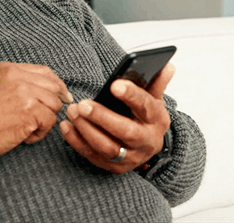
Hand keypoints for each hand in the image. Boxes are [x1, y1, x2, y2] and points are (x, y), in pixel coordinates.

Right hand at [0, 62, 73, 157]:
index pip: (45, 71)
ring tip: (26, 129)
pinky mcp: (30, 110)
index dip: (56, 85)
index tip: (62, 97)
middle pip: (53, 87)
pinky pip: (50, 121)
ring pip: (54, 105)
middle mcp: (17, 76)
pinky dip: (40, 133)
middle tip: (44, 118)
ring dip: (44, 121)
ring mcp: (25, 92)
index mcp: (8, 68)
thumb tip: (50, 87)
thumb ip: (18, 82)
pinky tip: (25, 137)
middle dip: (53, 104)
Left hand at [60, 62, 174, 173]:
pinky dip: (77, 141)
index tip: (115, 85)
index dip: (131, 95)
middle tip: (83, 104)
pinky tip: (66, 126)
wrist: (145, 147)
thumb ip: (156, 82)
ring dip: (87, 129)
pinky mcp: (114, 167)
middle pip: (125, 131)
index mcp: (157, 120)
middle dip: (102, 117)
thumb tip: (167, 65)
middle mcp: (147, 142)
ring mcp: (130, 158)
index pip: (146, 106)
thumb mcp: (153, 100)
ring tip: (73, 111)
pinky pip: (92, 155)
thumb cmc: (145, 118)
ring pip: (107, 147)